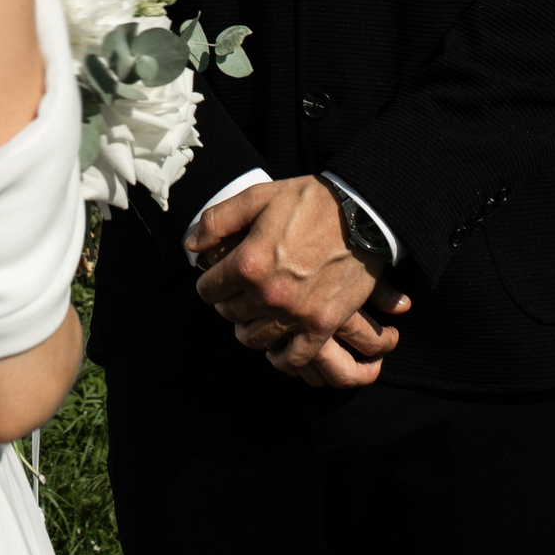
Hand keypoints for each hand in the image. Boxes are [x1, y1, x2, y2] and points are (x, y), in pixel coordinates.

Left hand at [184, 178, 409, 383]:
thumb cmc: (309, 201)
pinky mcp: (322, 325)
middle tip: (238, 290)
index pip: (208, 289)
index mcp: (248, 262)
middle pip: (229, 313)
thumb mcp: (257, 197)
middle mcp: (268, 294)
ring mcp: (296, 314)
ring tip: (256, 312)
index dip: (210, 280)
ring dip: (249, 326)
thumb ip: (217, 221)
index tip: (218, 274)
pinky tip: (277, 344)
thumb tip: (191, 245)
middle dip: (228, 300)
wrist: (363, 214)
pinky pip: (293, 358)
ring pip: (253, 338)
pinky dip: (281, 356)